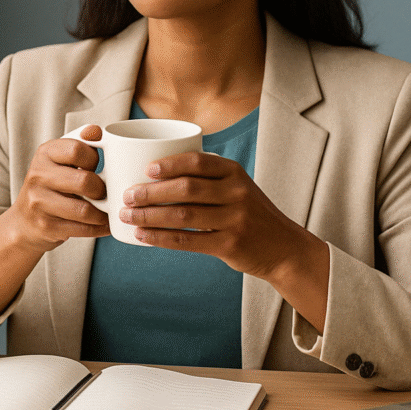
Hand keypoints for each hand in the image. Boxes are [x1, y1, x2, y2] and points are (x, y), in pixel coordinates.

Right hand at [7, 124, 110, 253]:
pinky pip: (81, 229)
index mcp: (45, 153)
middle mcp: (38, 175)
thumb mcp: (61, 160)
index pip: (77, 149)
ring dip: (103, 213)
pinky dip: (99, 229)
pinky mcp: (45, 226)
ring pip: (84, 210)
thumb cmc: (52, 185)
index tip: (97, 167)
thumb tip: (97, 131)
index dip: (95, 159)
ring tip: (109, 212)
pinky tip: (104, 225)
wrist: (24, 221)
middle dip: (102, 190)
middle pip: (84, 181)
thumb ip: (81, 144)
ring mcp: (39, 202)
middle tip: (105, 193)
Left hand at [119, 152, 308, 278]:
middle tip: (127, 195)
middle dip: (151, 192)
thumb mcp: (238, 186)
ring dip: (150, 215)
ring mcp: (234, 219)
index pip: (198, 162)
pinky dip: (161, 238)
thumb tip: (158, 170)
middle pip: (186, 188)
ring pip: (183, 215)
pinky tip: (143, 237)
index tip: (145, 170)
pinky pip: (188, 240)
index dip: (169, 164)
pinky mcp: (229, 244)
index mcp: (234, 173)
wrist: (283, 247)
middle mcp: (236, 193)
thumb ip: (208, 177)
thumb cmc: (250, 213)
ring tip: (128, 216)